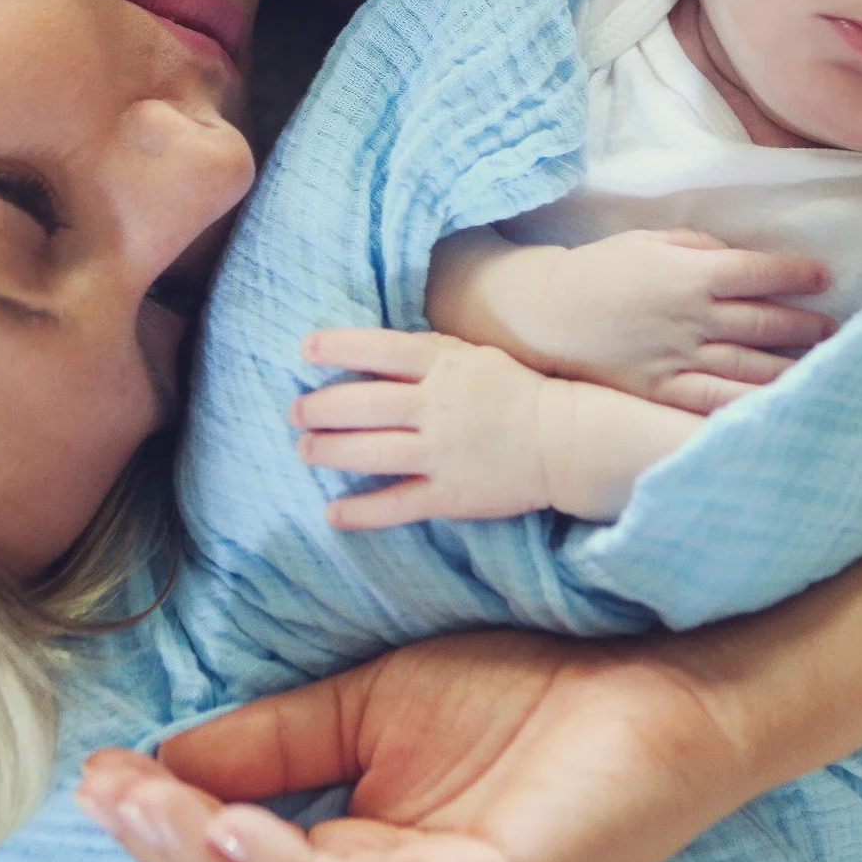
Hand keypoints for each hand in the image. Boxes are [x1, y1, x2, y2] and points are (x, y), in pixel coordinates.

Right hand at [73, 629, 761, 861]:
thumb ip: (274, 743)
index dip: (165, 830)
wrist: (652, 669)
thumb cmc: (525, 691)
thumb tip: (163, 762)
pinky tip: (232, 826)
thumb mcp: (368, 707)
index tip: (100, 774)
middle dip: (168, 855)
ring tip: (151, 805)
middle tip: (111, 791)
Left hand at [290, 328, 568, 525]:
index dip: (337, 347)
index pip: (379, 349)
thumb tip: (373, 350)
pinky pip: (397, 504)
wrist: (565, 440)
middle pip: (364, 404)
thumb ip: (426, 354)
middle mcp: (437, 407)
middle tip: (296, 412)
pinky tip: (334, 513)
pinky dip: (362, 511)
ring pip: (372, 452)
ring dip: (330, 451)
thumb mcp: (473, 356)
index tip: (305, 349)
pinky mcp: (450, 494)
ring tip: (305, 450)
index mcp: (444, 365)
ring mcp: (442, 453)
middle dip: (320, 408)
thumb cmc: (516, 392)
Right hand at [440, 228, 833, 412]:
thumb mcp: (649, 240)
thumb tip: (739, 257)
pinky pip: (715, 400)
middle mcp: (693, 318)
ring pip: (750, 364)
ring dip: (790, 363)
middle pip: (764, 322)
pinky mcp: (662, 390)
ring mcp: (680, 358)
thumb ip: (698, 246)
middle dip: (804, 324)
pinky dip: (750, 402)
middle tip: (830, 326)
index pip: (761, 273)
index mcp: (691, 274)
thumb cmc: (598, 269)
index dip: (797, 274)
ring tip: (817, 362)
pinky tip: (776, 403)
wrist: (544, 314)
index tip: (822, 276)